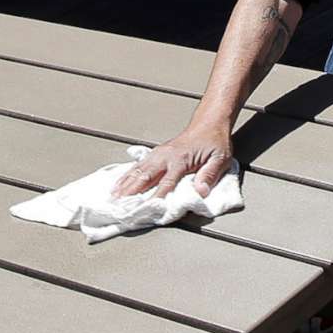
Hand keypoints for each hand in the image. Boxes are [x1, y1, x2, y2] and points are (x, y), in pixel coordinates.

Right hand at [114, 114, 234, 197]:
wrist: (209, 123)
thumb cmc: (215, 142)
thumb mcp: (220, 159)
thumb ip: (209, 175)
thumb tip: (200, 192)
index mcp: (180, 160)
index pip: (166, 183)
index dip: (155, 198)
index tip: (145, 210)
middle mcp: (165, 156)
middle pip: (144, 177)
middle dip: (130, 192)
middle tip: (117, 206)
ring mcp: (159, 153)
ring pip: (137, 171)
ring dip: (124, 185)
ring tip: (112, 198)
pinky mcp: (156, 153)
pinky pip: (138, 165)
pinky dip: (126, 175)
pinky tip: (118, 184)